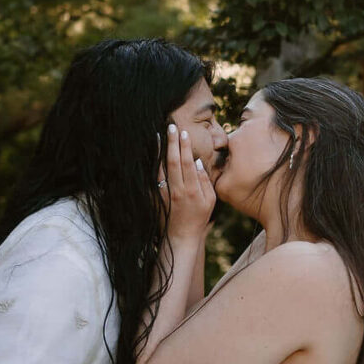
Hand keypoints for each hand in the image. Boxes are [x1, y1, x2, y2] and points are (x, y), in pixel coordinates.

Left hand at [161, 119, 215, 247]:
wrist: (181, 236)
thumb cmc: (199, 218)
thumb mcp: (210, 201)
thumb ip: (205, 180)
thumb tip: (196, 162)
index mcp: (192, 190)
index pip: (188, 163)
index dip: (186, 147)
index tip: (184, 133)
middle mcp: (177, 190)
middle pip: (173, 162)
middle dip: (172, 143)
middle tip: (170, 126)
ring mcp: (165, 194)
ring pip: (160, 168)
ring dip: (159, 151)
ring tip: (158, 135)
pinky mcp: (157, 197)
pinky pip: (154, 178)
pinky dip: (153, 164)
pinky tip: (152, 154)